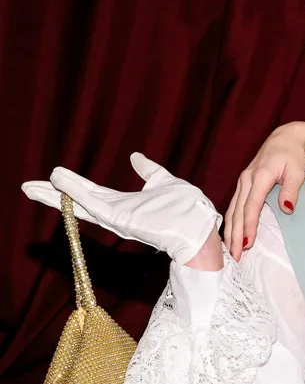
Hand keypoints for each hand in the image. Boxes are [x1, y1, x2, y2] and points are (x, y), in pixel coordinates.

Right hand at [22, 153, 220, 263]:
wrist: (199, 226)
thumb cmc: (187, 208)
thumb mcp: (164, 181)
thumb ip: (148, 171)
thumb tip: (135, 157)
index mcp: (124, 205)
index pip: (91, 194)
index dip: (71, 186)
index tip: (52, 177)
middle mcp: (117, 214)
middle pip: (78, 201)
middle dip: (52, 194)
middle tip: (27, 186)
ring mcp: (118, 218)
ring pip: (81, 204)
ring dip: (57, 194)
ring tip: (33, 185)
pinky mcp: (121, 220)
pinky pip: (94, 205)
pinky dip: (77, 193)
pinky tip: (60, 182)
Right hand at [224, 121, 304, 260]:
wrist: (285, 138)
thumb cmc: (293, 155)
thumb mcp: (297, 171)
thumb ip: (291, 190)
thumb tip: (287, 209)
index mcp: (259, 176)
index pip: (252, 206)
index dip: (249, 226)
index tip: (247, 243)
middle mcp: (246, 180)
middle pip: (238, 211)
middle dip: (235, 235)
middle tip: (235, 256)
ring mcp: (242, 181)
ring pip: (233, 209)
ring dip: (230, 231)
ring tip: (230, 251)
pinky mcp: (243, 184)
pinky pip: (234, 205)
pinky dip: (231, 221)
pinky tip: (230, 234)